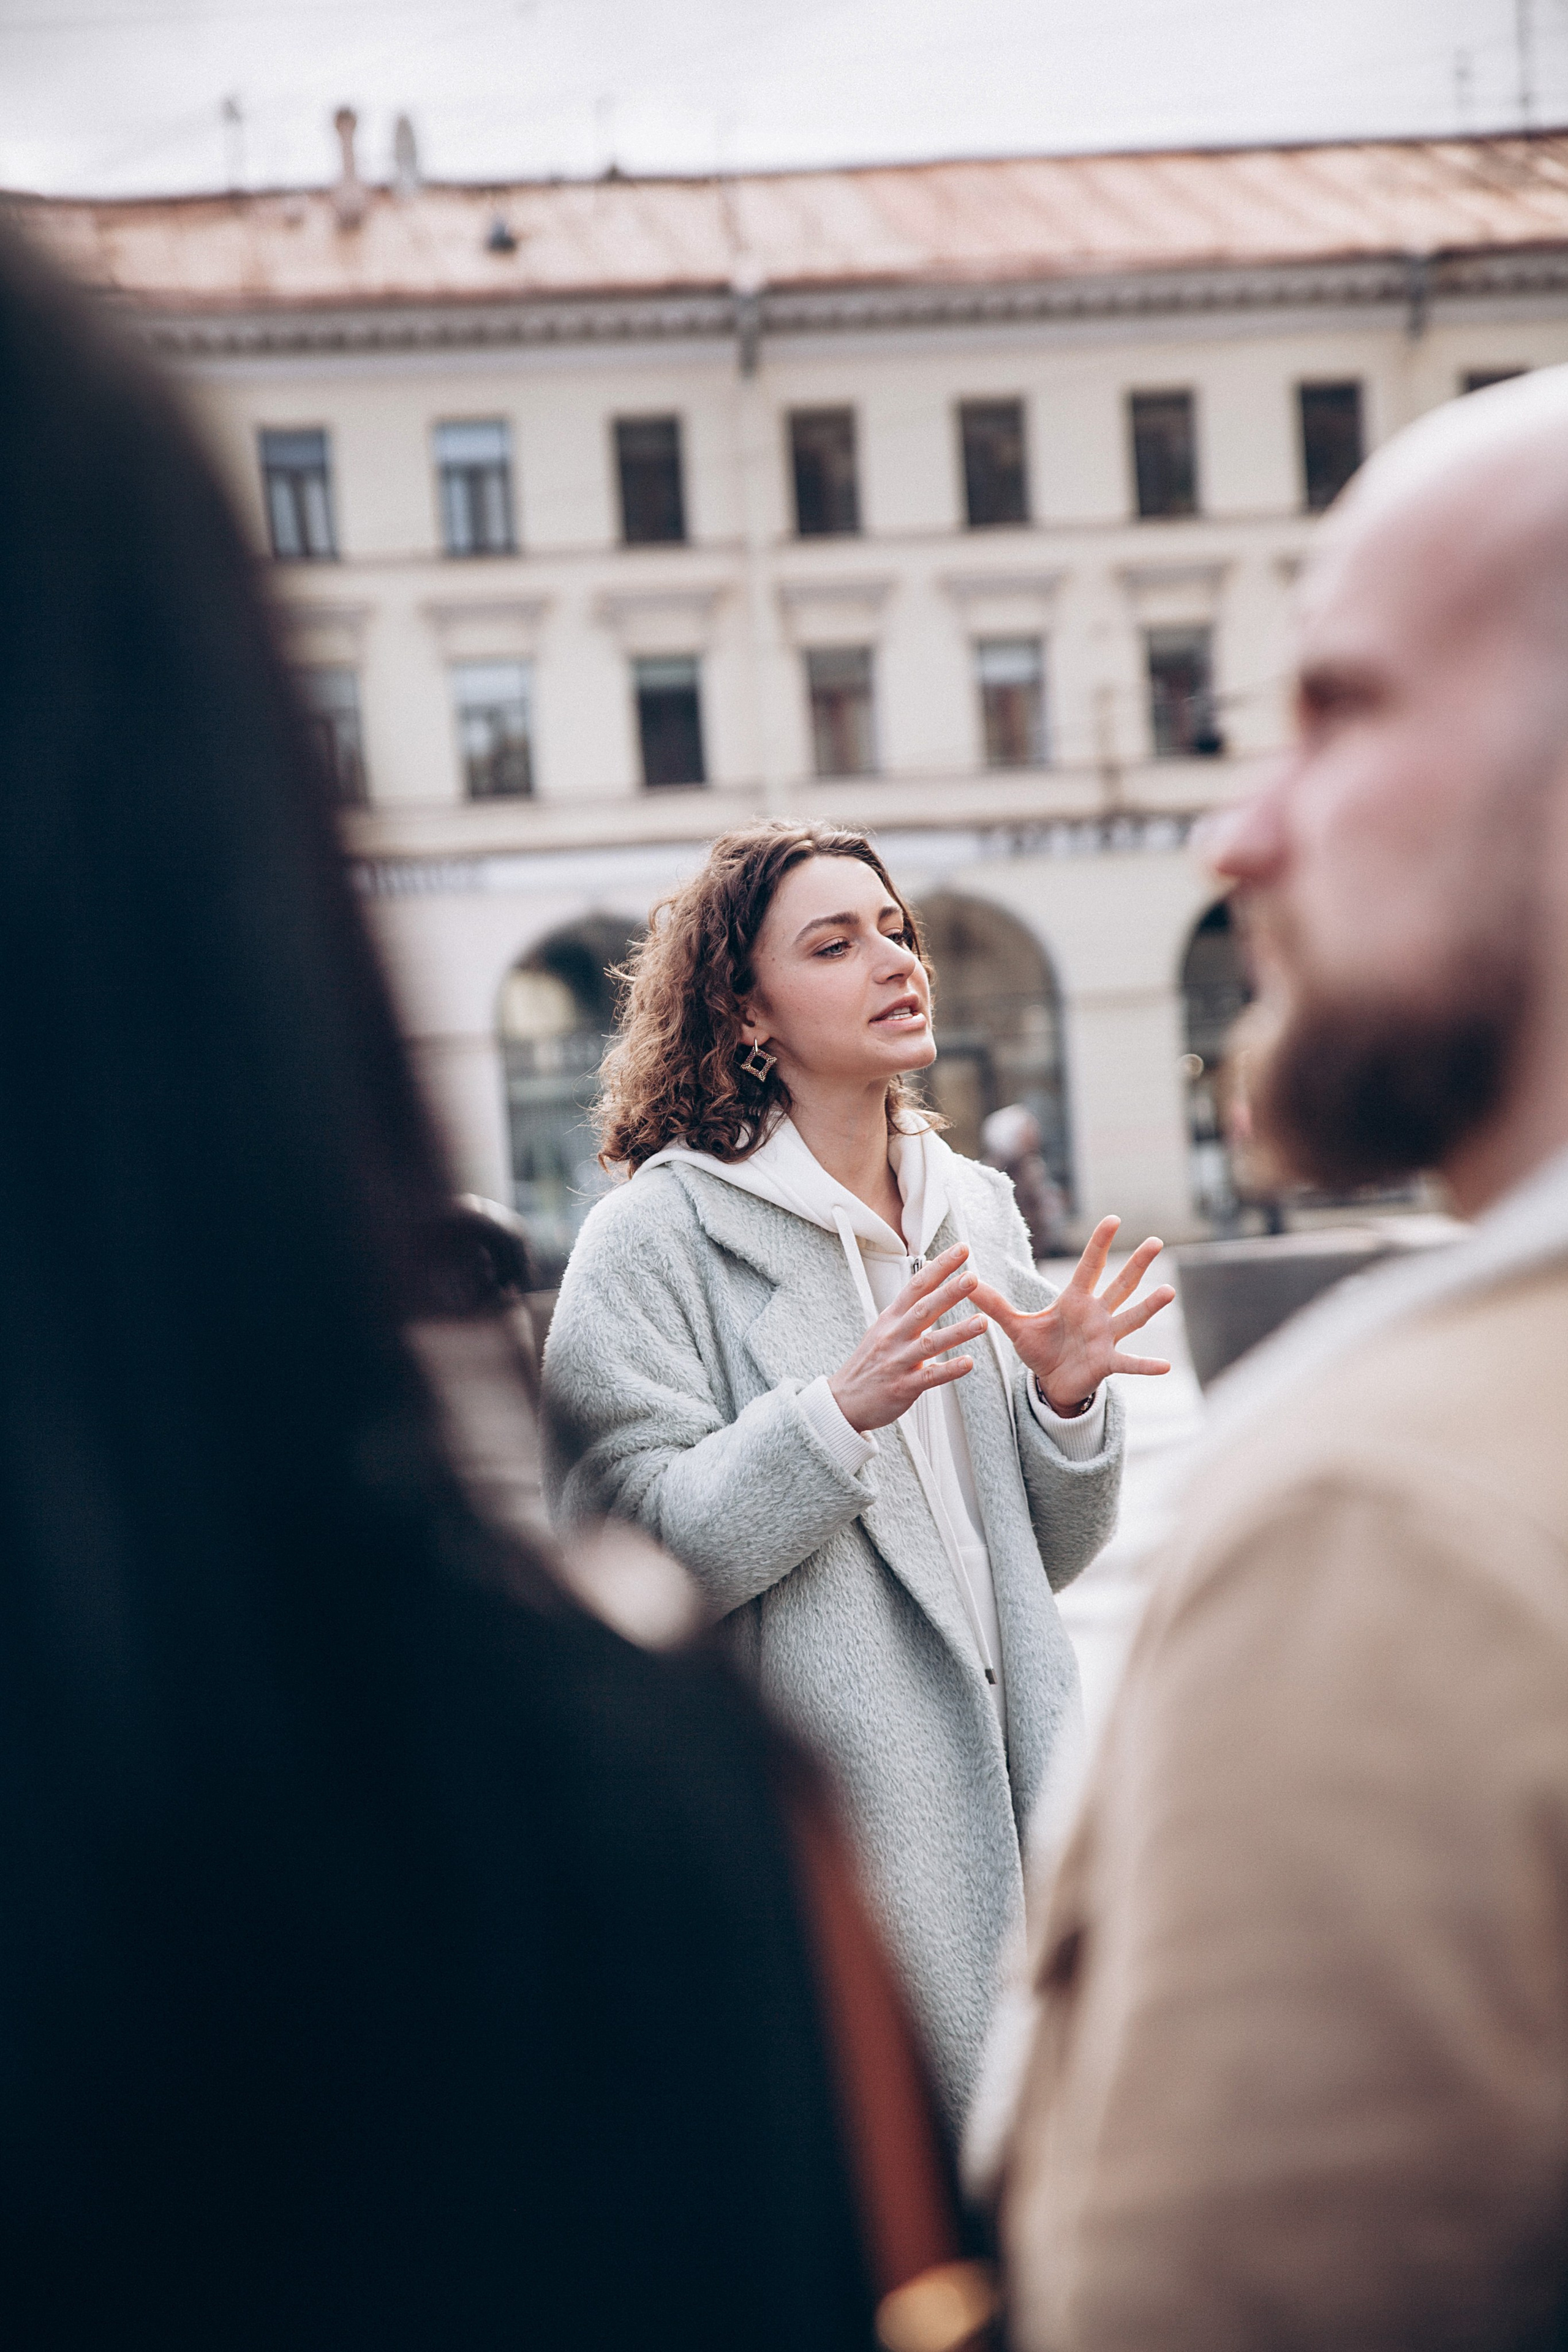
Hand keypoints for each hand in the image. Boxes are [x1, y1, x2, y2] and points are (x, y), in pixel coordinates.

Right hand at [828, 1243, 986, 1433]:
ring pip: (930, 1343)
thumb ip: (907, 1307)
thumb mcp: (883, 1327)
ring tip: (982, 1322)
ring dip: (957, 1332)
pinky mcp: (903, 1386)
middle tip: (972, 1278)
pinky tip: (968, 1362)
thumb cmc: (869, 1362)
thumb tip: (928, 1280)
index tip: (960, 1250)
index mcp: (892, 1318)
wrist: (844, 1399)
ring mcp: (898, 1361)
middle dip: (949, 1292)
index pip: (917, 1285)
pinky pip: (929, 1377)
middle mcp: (894, 1336)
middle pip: (923, 1309)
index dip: (940, 1267)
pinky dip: (949, 1369)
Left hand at [968, 1217, 1173, 1415]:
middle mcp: (1096, 1314)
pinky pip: (1129, 1363)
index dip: (1099, 1244)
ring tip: (1169, 1291)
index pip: (1088, 1267)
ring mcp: (1106, 1338)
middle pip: (1119, 1285)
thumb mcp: (1016, 1325)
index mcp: (1075, 1300)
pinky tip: (1166, 1366)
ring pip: (1131, 1318)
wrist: (1052, 1383)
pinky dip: (1146, 1365)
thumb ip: (994, 1303)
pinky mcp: (1108, 1363)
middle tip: (1155, 1241)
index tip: (1112, 1219)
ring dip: (1150, 1306)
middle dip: (1136, 1264)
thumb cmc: (1041, 1350)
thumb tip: (967, 1281)